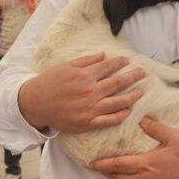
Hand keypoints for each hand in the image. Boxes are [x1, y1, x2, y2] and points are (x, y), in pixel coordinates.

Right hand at [18, 53, 145, 132]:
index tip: (128, 60)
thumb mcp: (66, 66)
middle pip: (118, 83)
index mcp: (85, 76)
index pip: (108, 67)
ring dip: (132, 96)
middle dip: (133, 76)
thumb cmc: (49, 82)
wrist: (34, 104)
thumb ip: (86, 61)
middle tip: (143, 73)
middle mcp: (90, 91)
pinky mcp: (88, 123)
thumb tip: (103, 55)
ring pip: (118, 102)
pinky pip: (109, 120)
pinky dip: (121, 115)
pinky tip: (129, 110)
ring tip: (141, 92)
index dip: (120, 63)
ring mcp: (90, 108)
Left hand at [90, 118, 178, 178]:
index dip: (102, 164)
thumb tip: (142, 120)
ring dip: (117, 177)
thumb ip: (156, 128)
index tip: (90, 162)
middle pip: (117, 177)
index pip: (117, 165)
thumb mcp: (175, 138)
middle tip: (95, 166)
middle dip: (105, 171)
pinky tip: (133, 175)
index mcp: (147, 164)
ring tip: (111, 169)